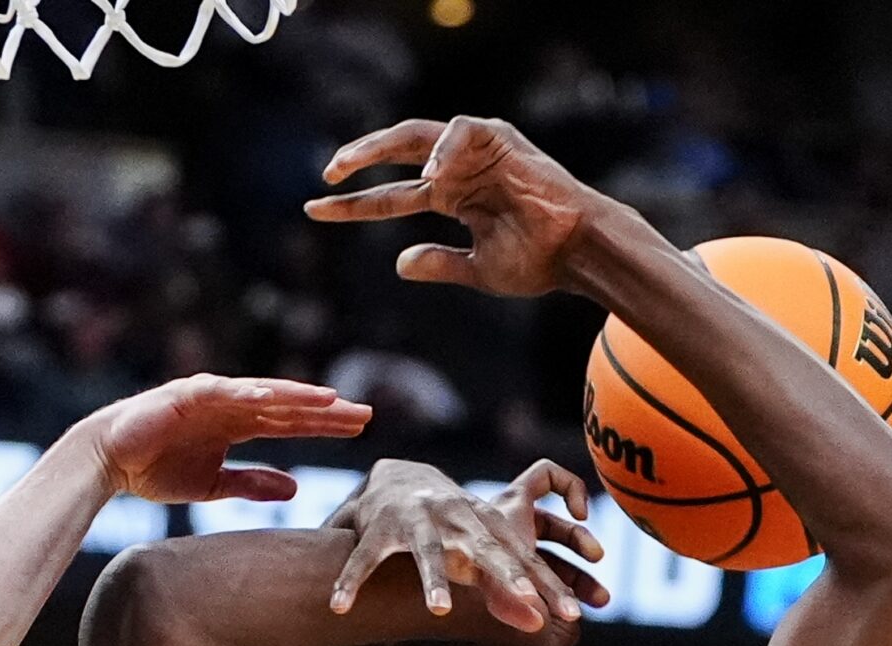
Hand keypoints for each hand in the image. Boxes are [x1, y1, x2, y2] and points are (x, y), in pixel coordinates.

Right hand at [86, 375, 372, 504]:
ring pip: (261, 394)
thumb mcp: (214, 485)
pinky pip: (219, 393)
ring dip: (295, 396)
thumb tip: (294, 490)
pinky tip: (268, 397)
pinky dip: (242, 393)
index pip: (290, 423)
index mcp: (238, 425)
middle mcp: (230, 406)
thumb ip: (252, 483)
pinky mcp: (184, 395)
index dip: (324, 426)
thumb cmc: (156, 469)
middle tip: (364, 413)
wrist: (109, 461)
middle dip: (324, 410)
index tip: (359, 428)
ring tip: (329, 399)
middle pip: (286, 406)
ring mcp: (209, 397)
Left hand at [307, 116, 607, 296]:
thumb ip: (438, 264)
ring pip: (416, 135)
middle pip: (396, 155)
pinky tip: (430, 175)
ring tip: (348, 164)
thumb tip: (399, 264)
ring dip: (378, 146)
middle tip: (325, 176)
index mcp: (452, 197)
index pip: (392, 197)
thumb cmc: (537, 261)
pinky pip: (459, 130)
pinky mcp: (499, 138)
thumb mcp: (476, 269)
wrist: (576, 252)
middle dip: (358, 162)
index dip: (355, 205)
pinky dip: (441, 148)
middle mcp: (458, 170)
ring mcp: (477, 152)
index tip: (316, 209)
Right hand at [327, 459, 608, 632]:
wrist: (400, 476)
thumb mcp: (480, 550)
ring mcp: (418, 524)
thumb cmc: (452, 526)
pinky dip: (352, 581)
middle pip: (488, 552)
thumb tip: (540, 629)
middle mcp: (458, 522)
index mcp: (487, 528)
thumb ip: (507, 589)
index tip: (572, 616)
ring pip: (428, 554)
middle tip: (529, 605)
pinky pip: (366, 559)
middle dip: (509, 578)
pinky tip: (340, 607)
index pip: (525, 561)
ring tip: (440, 610)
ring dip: (434, 580)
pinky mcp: (379, 530)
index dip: (548, 588)